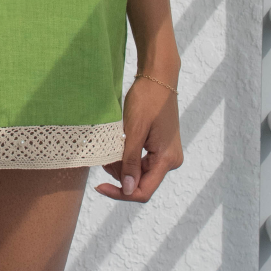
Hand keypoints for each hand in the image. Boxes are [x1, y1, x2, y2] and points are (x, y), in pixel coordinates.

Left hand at [95, 75, 182, 201]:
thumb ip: (131, 162)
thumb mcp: (135, 130)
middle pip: (141, 182)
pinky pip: (142, 160)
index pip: (143, 191)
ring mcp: (166, 154)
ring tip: (108, 149)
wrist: (158, 77)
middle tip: (103, 159)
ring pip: (139, 171)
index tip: (99, 186)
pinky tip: (117, 146)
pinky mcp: (161, 146)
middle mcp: (170, 160)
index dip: (120, 193)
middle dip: (119, 174)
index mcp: (167, 159)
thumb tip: (128, 190)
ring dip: (122, 165)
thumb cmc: (147, 100)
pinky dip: (127, 156)